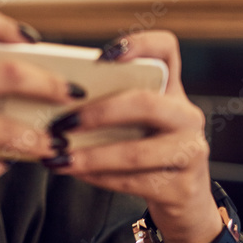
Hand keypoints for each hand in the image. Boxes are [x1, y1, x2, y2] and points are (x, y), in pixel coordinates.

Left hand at [47, 31, 239, 242]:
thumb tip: (51, 98)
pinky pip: (133, 182)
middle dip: (98, 113)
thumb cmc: (146, 148)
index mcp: (172, 89)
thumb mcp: (136, 121)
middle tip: (61, 123)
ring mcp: (190, 152)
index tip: (104, 55)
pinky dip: (98, 177)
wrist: (184, 198)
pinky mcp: (182, 188)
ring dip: (90, 155)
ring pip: (136, 152)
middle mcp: (186, 115)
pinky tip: (75, 172)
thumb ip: (108, 104)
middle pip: (145, 103)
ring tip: (58, 157)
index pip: (166, 50)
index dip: (140, 44)